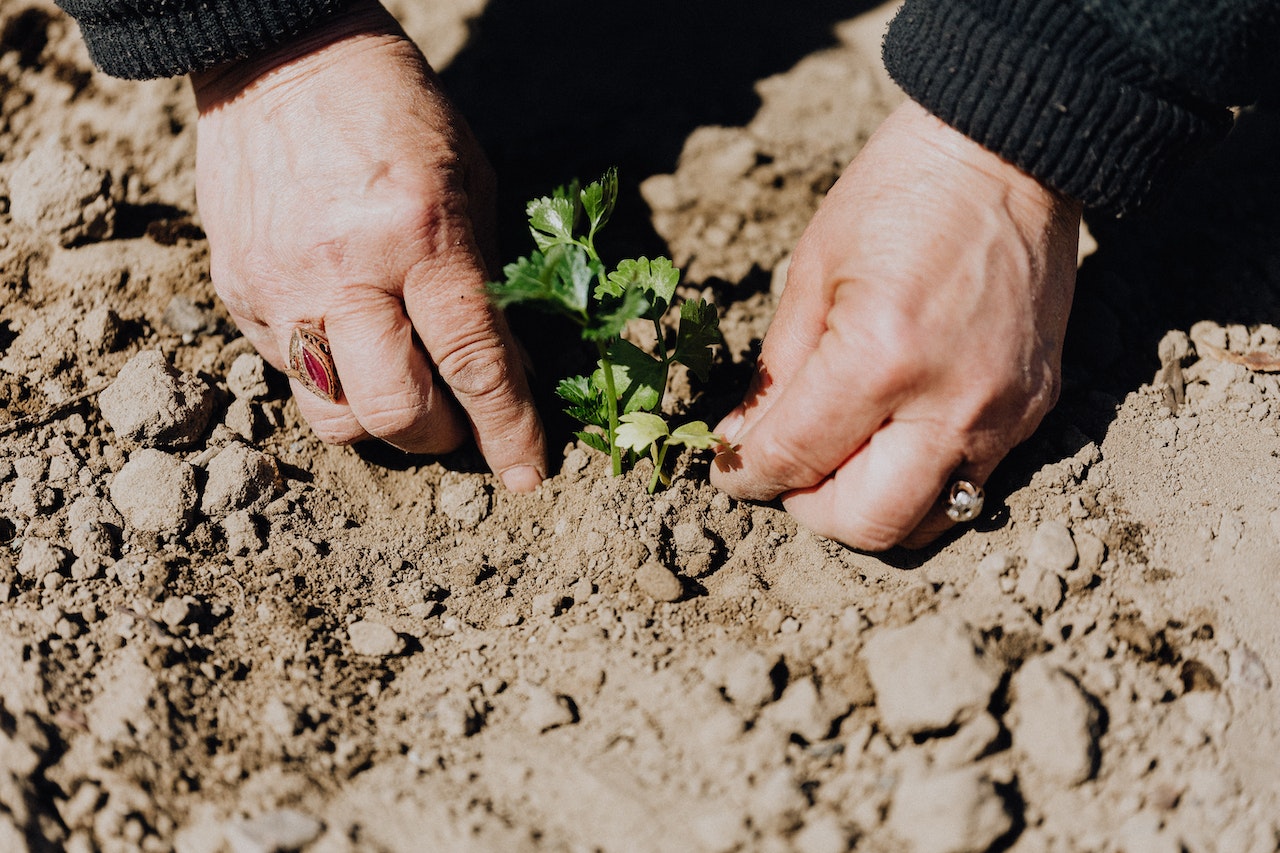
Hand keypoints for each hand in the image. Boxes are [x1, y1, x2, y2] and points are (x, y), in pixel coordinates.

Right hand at [190, 1, 545, 490]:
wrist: (278, 57)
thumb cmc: (396, 114)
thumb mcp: (470, 184)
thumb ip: (485, 283)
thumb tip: (505, 373)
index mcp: (418, 235)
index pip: (473, 363)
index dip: (508, 430)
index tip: (528, 475)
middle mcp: (342, 273)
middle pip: (395, 413)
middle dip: (441, 437)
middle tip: (459, 420)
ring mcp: (279, 289)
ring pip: (333, 417)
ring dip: (381, 422)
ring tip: (402, 383)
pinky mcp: (236, 294)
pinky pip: (289, 376)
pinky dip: (333, 378)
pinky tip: (351, 338)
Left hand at [711, 100, 1081, 548]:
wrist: (1009, 154)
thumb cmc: (899, 195)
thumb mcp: (813, 272)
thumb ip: (776, 373)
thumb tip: (743, 445)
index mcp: (879, 358)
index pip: (795, 459)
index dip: (747, 476)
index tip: (731, 470)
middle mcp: (950, 402)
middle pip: (867, 523)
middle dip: (810, 510)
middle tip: (788, 474)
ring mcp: (1002, 414)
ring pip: (926, 522)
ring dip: (869, 508)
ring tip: (840, 462)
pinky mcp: (1035, 409)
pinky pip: (970, 484)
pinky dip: (919, 481)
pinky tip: (893, 437)